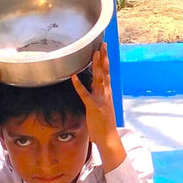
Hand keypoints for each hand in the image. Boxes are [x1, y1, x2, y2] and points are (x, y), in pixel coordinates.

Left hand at [72, 44, 124, 169]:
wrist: (108, 137)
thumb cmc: (104, 124)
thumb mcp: (102, 107)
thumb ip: (98, 96)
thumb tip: (94, 89)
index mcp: (108, 93)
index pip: (107, 74)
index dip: (105, 61)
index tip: (104, 49)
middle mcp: (106, 93)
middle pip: (105, 72)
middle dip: (103, 58)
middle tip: (102, 45)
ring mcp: (100, 99)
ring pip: (98, 79)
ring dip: (96, 66)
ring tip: (94, 54)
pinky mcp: (93, 106)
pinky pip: (85, 94)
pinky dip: (79, 85)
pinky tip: (73, 77)